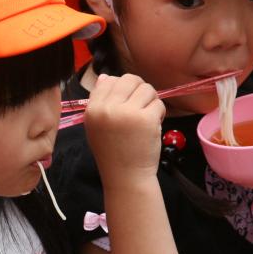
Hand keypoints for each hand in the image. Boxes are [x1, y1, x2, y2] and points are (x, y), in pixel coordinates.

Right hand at [82, 73, 164, 189]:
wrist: (126, 177)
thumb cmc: (113, 153)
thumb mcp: (97, 126)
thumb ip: (100, 101)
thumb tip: (106, 76)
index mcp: (92, 109)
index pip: (109, 80)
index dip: (123, 89)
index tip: (127, 105)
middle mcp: (107, 109)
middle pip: (129, 79)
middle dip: (139, 91)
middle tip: (141, 108)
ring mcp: (127, 113)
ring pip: (147, 89)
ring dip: (151, 101)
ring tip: (146, 118)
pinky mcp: (146, 119)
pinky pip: (158, 103)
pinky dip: (159, 113)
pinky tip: (153, 126)